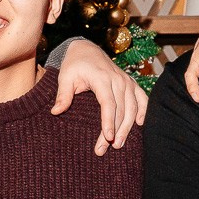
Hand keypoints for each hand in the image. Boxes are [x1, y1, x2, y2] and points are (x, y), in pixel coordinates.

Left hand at [53, 40, 147, 154]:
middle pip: (121, 110)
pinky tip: (139, 124)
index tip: (107, 138)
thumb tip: (56, 112)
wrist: (86, 49)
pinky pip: (142, 98)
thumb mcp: (65, 76)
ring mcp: (126, 81)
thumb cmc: (74, 64)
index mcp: (102, 78)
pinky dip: (143, 111)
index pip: (109, 104)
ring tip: (119, 144)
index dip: (109, 122)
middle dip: (116, 131)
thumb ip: (63, 94)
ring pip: (133, 107)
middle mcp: (118, 80)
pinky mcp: (131, 83)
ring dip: (128, 127)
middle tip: (106, 149)